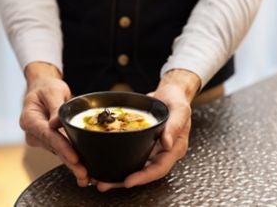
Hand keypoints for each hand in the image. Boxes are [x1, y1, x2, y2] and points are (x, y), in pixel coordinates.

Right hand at [19, 62, 89, 186]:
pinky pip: (62, 151)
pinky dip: (72, 161)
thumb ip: (55, 106)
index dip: (62, 147)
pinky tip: (84, 172)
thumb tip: (56, 123)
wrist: (42, 89)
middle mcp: (33, 133)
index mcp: (29, 119)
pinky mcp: (49, 142)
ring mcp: (40, 139)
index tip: (74, 158)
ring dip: (73, 165)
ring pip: (59, 153)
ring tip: (87, 177)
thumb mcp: (52, 91)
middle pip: (54, 149)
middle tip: (84, 174)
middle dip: (69, 162)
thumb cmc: (46, 88)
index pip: (48, 136)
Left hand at [94, 69, 200, 191]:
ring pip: (134, 166)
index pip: (159, 168)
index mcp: (175, 148)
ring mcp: (151, 149)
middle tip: (103, 184)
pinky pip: (129, 154)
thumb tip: (166, 144)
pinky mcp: (141, 143)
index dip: (144, 176)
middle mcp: (162, 153)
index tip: (128, 181)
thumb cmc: (176, 100)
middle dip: (124, 180)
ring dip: (116, 173)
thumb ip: (175, 125)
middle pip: (143, 172)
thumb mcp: (180, 109)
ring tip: (97, 179)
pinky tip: (101, 162)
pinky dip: (116, 159)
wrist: (169, 93)